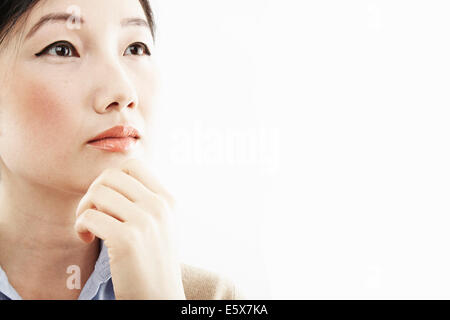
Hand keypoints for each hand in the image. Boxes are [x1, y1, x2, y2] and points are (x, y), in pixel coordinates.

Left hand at [74, 158, 185, 299]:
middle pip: (111, 176)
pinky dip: (80, 227)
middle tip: (93, 212)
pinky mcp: (127, 239)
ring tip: (89, 227)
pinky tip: (87, 239)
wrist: (159, 297)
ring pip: (97, 193)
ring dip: (83, 209)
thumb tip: (111, 178)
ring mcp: (145, 222)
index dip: (111, 179)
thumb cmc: (152, 261)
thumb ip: (145, 200)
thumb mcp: (161, 224)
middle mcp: (160, 206)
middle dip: (93, 192)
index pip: (133, 165)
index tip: (108, 200)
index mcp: (168, 200)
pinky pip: (89, 216)